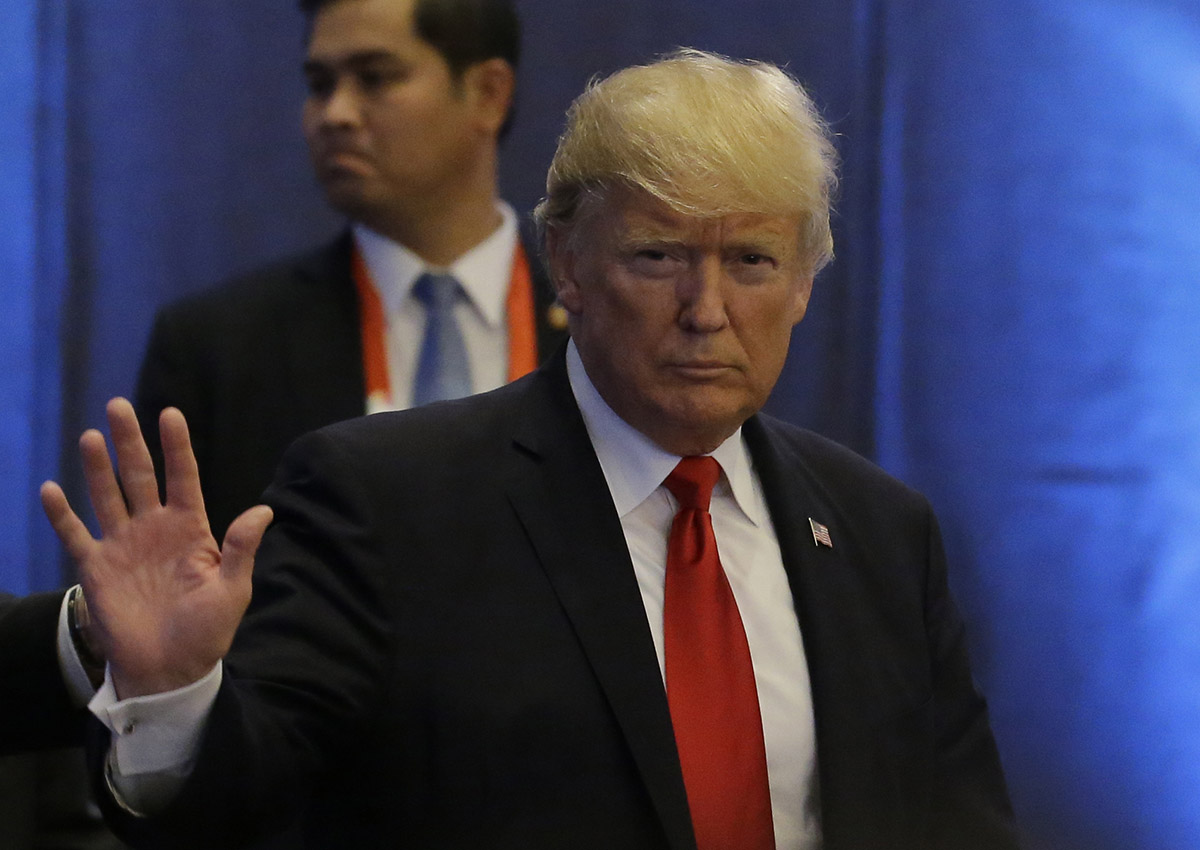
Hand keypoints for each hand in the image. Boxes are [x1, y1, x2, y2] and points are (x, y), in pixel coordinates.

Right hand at [40, 398, 272, 698]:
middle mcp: (154, 529)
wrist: (170, 669)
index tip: (170, 413)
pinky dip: (62, 514)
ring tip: (92, 436)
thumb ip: (242, 549)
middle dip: (130, 442)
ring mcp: (123, 545)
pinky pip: (76, 535)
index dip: (176, 446)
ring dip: (98, 468)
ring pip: (108, 496)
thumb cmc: (207, 631)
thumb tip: (263, 511)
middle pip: (141, 476)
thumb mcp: (232, 589)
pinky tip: (51, 489)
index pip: (183, 477)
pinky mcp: (97, 568)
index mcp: (190, 529)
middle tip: (118, 406)